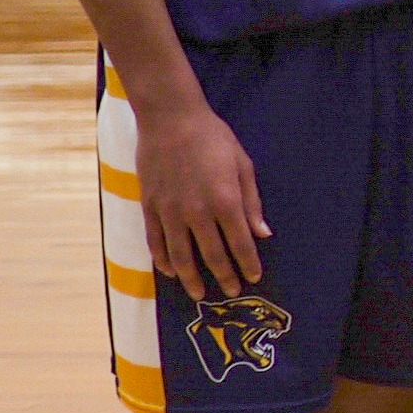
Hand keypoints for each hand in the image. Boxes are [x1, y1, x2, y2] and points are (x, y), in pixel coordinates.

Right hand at [133, 95, 271, 289]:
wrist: (170, 119)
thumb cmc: (213, 138)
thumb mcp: (242, 166)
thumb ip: (251, 203)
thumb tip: (262, 234)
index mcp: (225, 201)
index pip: (240, 243)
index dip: (248, 264)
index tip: (254, 277)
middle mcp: (197, 212)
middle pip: (212, 255)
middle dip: (224, 276)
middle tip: (232, 292)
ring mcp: (170, 211)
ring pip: (180, 255)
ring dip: (191, 277)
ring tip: (199, 293)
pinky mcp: (149, 206)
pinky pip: (155, 241)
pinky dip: (162, 260)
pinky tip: (170, 271)